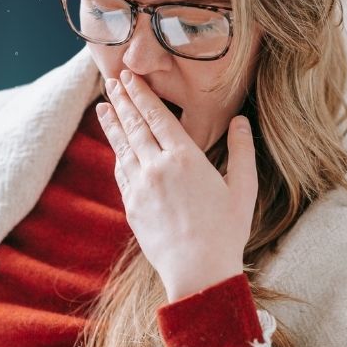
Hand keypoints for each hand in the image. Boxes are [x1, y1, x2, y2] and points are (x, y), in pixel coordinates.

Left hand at [96, 70, 256, 302]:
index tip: (129, 77)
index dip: (141, 95)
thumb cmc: (226, 231)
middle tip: (111, 81)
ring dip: (112, 124)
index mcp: (186, 158)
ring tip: (103, 105)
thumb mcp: (243, 188)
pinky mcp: (131, 206)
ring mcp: (141, 187)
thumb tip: (240, 121)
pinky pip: (122, 174)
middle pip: (135, 126)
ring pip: (123, 147)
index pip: (157, 117)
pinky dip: (117, 155)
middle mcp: (158, 167)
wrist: (198, 269)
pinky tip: (115, 146)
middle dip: (122, 101)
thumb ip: (242, 151)